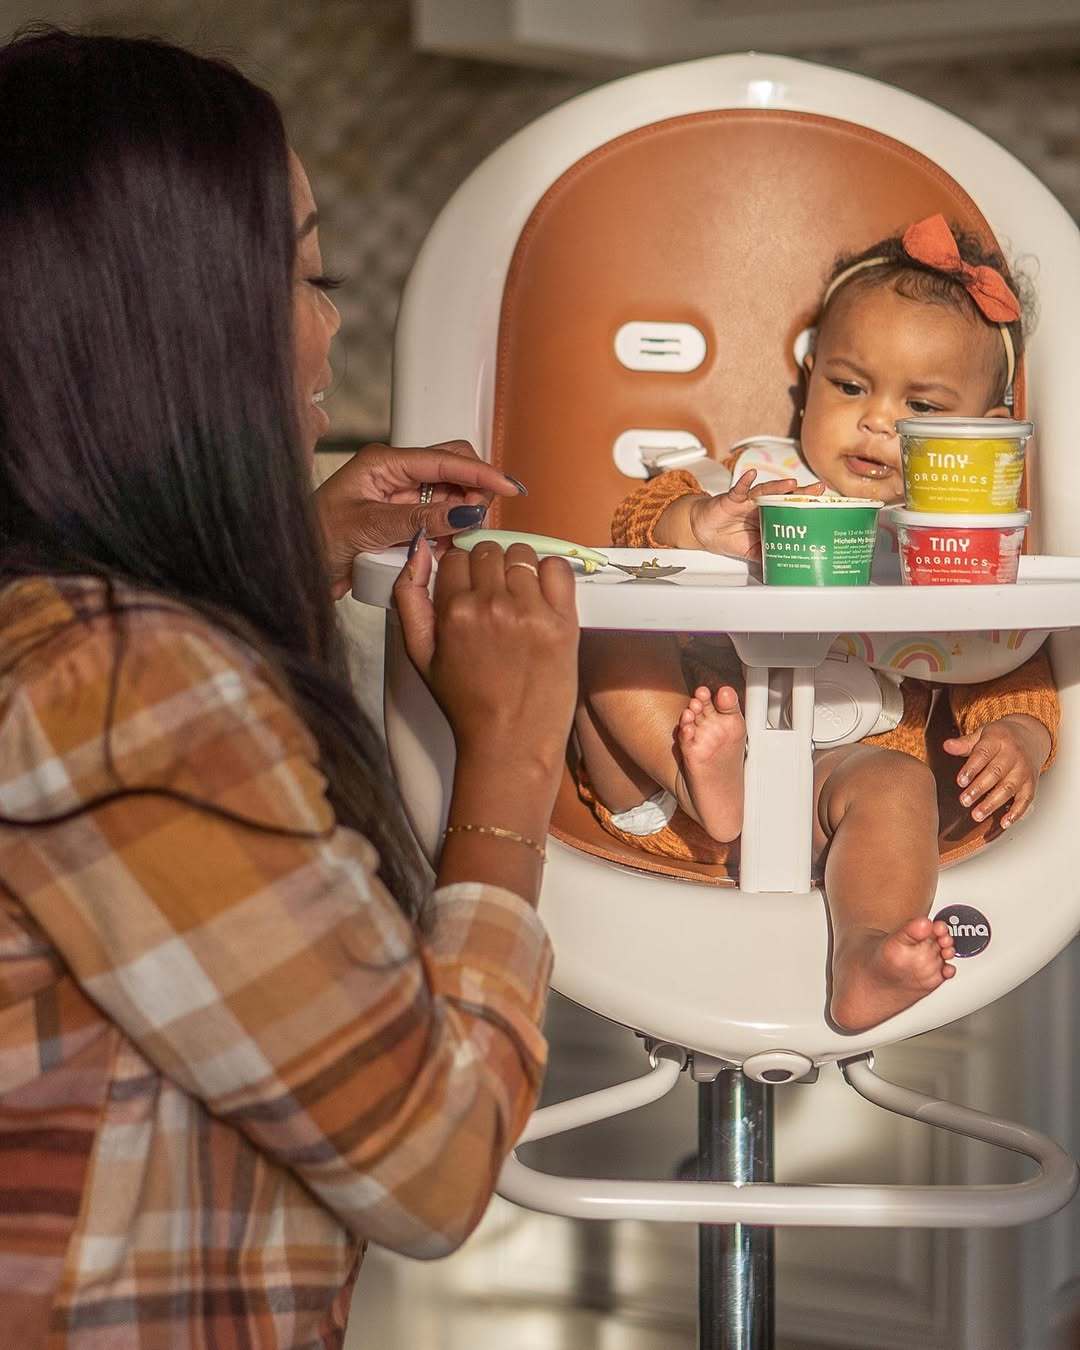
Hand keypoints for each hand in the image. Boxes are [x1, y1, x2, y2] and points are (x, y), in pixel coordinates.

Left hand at [314, 439, 525, 597]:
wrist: (290, 566)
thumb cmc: (312, 540)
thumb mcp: (369, 528)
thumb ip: (419, 520)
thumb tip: (465, 512)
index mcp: (383, 463)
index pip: (444, 459)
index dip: (480, 473)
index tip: (508, 487)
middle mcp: (394, 475)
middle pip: (452, 469)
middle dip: (473, 491)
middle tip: (478, 521)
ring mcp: (398, 498)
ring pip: (449, 497)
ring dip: (461, 514)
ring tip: (459, 538)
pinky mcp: (400, 522)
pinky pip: (436, 521)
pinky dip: (448, 531)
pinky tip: (446, 546)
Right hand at [392, 537, 578, 777]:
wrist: (510, 743)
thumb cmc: (466, 704)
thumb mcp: (420, 655)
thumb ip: (409, 598)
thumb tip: (418, 550)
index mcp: (453, 611)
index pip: (456, 557)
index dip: (462, 572)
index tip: (471, 588)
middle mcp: (491, 604)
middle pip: (489, 550)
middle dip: (489, 568)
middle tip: (495, 596)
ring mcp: (530, 611)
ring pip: (522, 554)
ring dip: (519, 569)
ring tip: (520, 600)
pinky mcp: (562, 622)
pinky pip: (557, 568)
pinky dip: (550, 574)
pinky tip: (543, 598)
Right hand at [687, 471, 819, 558]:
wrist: (706, 531)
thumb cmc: (729, 536)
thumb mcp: (753, 552)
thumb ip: (768, 558)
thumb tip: (785, 573)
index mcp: (770, 516)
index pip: (792, 509)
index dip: (807, 507)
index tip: (825, 505)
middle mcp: (762, 505)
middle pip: (785, 497)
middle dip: (802, 492)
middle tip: (819, 489)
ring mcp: (748, 500)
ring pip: (765, 491)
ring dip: (778, 486)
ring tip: (791, 483)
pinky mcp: (732, 499)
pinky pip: (739, 489)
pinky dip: (744, 482)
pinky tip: (751, 475)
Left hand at [944, 713, 1051, 827]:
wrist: (1030, 735)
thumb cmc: (1001, 737)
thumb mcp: (982, 734)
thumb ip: (964, 743)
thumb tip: (947, 746)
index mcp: (998, 739)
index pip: (983, 754)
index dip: (971, 769)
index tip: (960, 781)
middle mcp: (1014, 754)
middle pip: (996, 773)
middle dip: (979, 788)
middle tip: (964, 801)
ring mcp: (1024, 770)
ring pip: (1009, 788)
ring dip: (993, 803)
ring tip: (977, 815)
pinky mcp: (1031, 783)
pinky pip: (1026, 799)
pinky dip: (1016, 812)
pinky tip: (1004, 822)